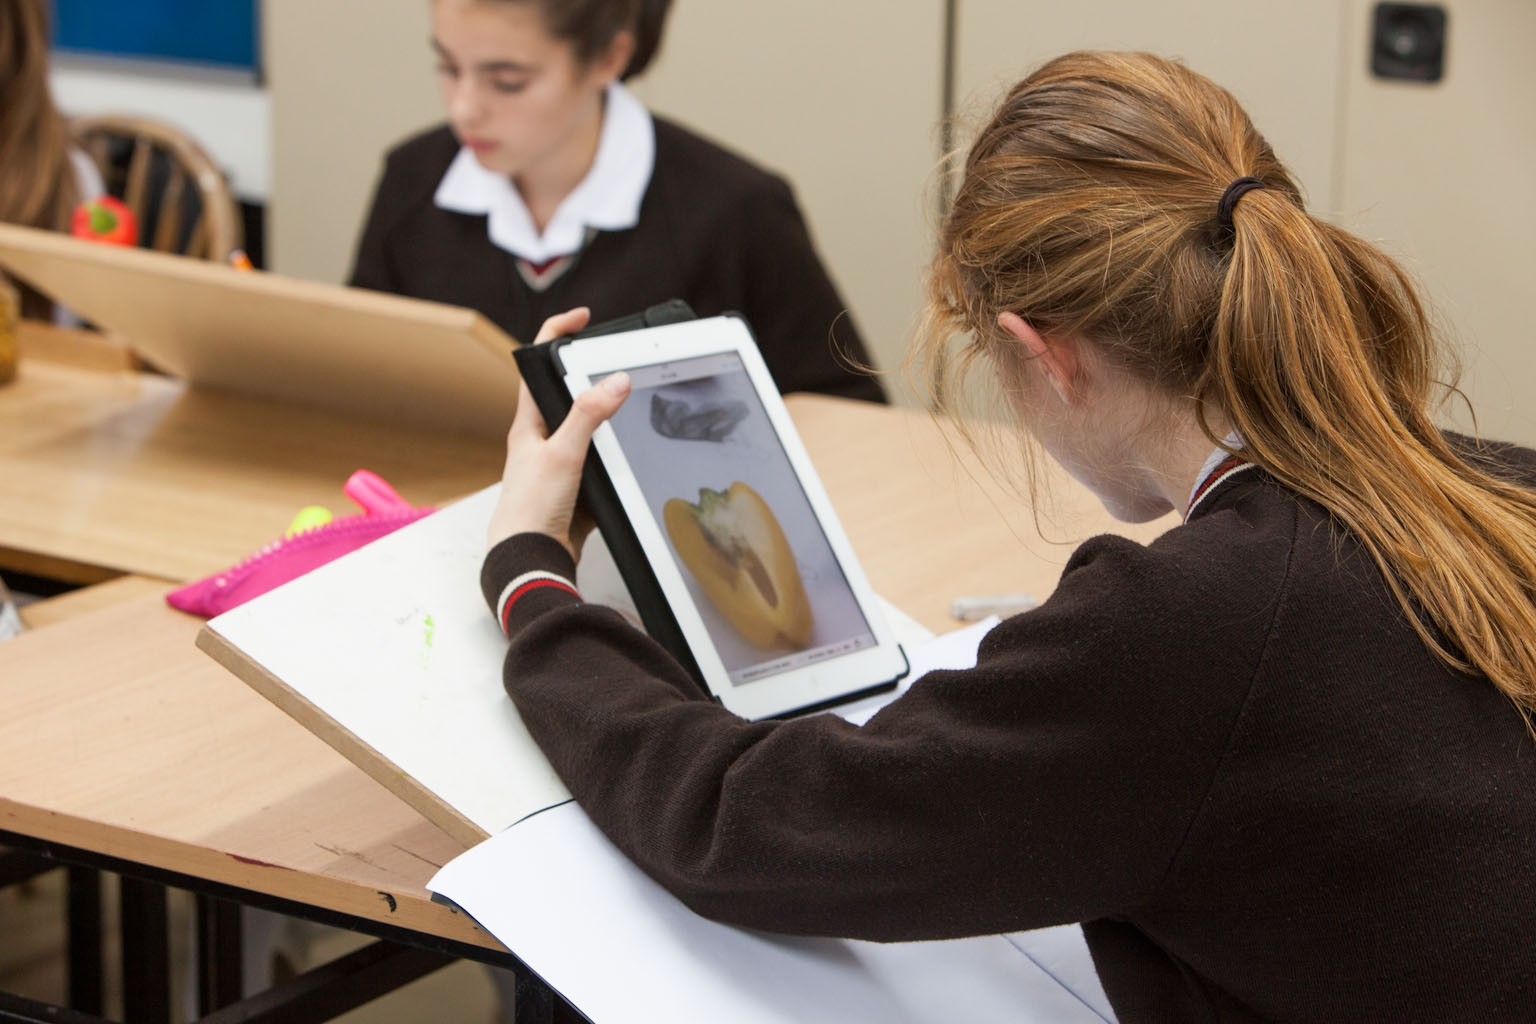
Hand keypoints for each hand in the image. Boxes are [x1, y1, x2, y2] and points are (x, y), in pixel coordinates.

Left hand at [486, 308, 631, 559]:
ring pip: (589, 427)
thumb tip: (615, 380)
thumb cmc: (530, 508)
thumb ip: (589, 416)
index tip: (582, 317)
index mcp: (530, 422)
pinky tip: (632, 454)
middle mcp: (543, 438)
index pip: (540, 364)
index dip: (558, 334)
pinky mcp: (578, 486)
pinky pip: (602, 461)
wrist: (530, 557)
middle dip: (593, 372)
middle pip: (568, 392)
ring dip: (609, 416)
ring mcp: (561, 462)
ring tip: (635, 400)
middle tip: (619, 355)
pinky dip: (617, 455)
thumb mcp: (563, 453)